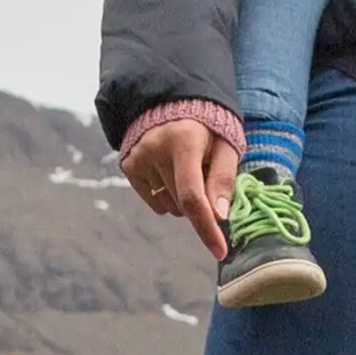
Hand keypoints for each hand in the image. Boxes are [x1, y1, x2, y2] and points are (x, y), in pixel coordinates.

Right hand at [119, 116, 237, 259]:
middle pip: (183, 204)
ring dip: (184, 200)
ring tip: (188, 169)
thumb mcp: (225, 145)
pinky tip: (171, 174)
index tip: (220, 251)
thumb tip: (219, 216)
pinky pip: (155, 203)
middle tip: (207, 175)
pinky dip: (168, 197)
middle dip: (202, 204)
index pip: (193, 196)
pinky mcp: (129, 165)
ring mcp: (139, 158)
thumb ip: (224, 178)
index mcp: (184, 141)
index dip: (207, 227)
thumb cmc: (207, 128)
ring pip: (170, 206)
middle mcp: (156, 150)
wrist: (172, 103)